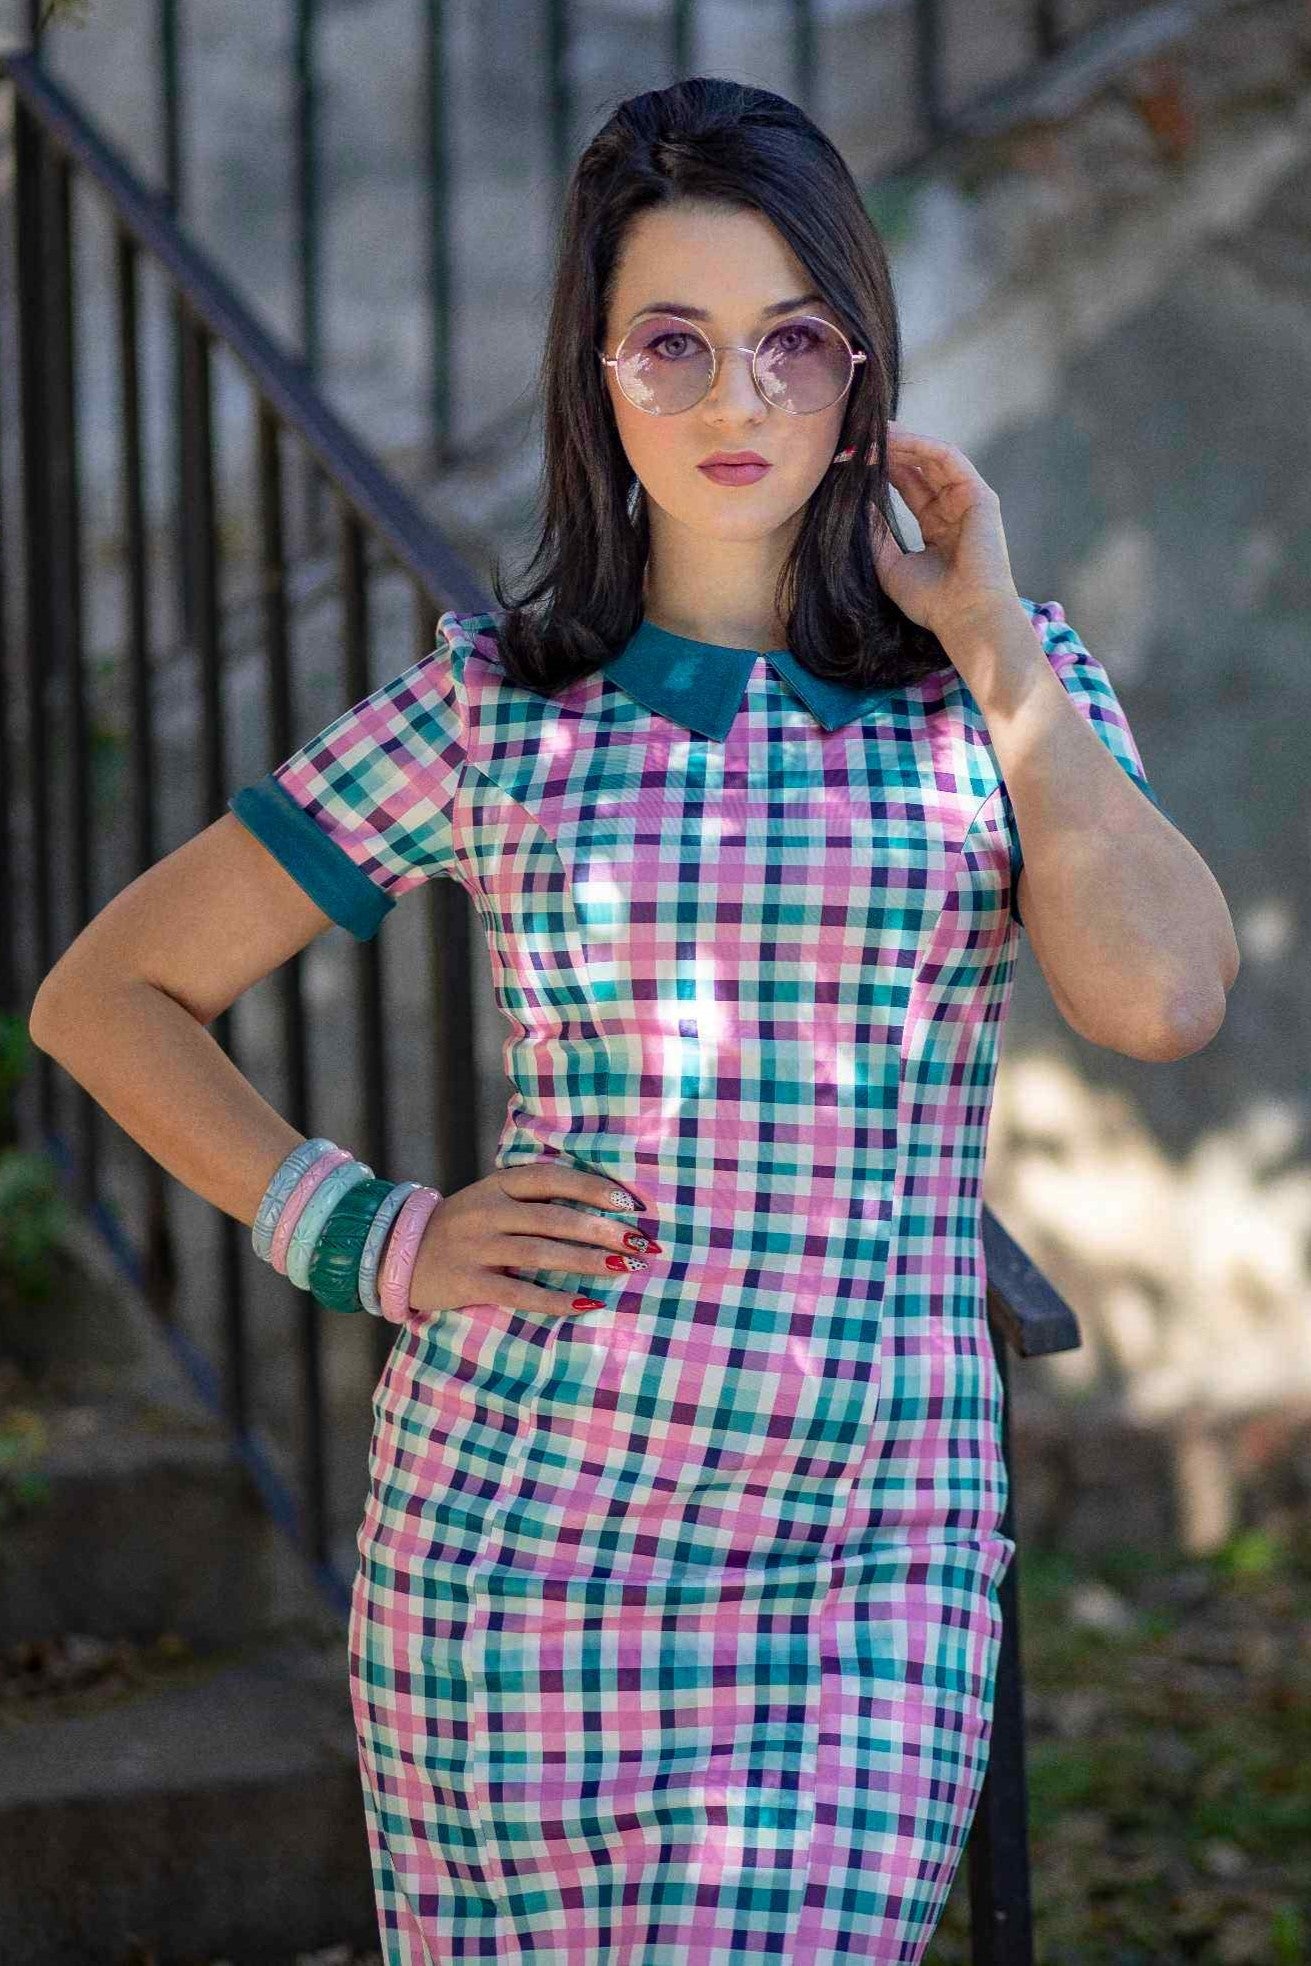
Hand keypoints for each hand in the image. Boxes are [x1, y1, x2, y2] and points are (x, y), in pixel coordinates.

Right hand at [405, 1160, 661, 1320]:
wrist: (399, 1253)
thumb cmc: (465, 1226)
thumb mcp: (491, 1198)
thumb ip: (533, 1197)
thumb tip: (603, 1206)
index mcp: (497, 1183)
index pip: (553, 1178)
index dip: (593, 1188)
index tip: (630, 1204)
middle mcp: (487, 1210)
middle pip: (555, 1218)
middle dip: (603, 1231)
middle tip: (642, 1244)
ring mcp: (476, 1246)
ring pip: (541, 1253)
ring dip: (588, 1261)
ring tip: (625, 1269)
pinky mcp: (468, 1282)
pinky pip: (519, 1292)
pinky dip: (556, 1299)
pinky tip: (587, 1304)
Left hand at [872, 423, 1021, 648]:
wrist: (964, 615)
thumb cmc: (931, 600)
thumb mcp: (891, 565)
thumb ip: (877, 534)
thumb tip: (858, 504)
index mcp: (936, 527)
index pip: (908, 487)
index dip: (883, 471)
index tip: (855, 461)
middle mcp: (952, 510)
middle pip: (920, 468)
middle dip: (891, 451)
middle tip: (861, 440)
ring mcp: (968, 500)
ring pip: (933, 458)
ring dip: (904, 443)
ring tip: (875, 435)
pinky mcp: (980, 495)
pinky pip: (949, 459)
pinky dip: (923, 446)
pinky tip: (898, 440)